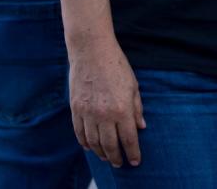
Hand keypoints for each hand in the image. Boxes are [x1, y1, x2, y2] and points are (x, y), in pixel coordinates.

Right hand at [68, 37, 145, 167]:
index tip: (135, 161)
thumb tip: (141, 127)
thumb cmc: (117, 66)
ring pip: (93, 142)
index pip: (129, 139)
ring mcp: (87, 113)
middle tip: (120, 164)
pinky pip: (79, 132)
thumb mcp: (133, 86)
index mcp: (122, 109)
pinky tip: (90, 147)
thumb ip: (137, 108)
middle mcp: (104, 114)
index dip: (133, 153)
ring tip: (106, 157)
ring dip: (100, 153)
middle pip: (110, 145)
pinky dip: (85, 142)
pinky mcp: (75, 109)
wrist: (92, 52)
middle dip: (116, 157)